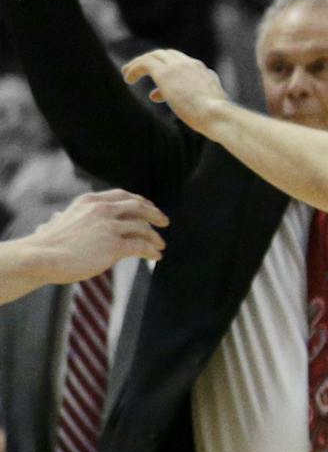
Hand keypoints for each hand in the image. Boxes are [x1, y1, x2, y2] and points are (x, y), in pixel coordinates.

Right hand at [25, 189, 167, 281]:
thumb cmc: (45, 244)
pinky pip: (141, 246)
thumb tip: (65, 218)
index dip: (139, 201)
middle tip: (164, 221)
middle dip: (154, 214)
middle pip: (138, 207)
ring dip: (155, 236)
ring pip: (142, 227)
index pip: (122, 195)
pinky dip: (151, 250)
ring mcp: (109, 226)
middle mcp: (102, 210)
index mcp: (90, 201)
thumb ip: (75, 218)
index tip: (148, 206)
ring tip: (160, 244)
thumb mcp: (62, 220)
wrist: (38, 256)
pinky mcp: (113, 245)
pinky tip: (156, 256)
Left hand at [121, 48, 229, 131]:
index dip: (167, 71)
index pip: (181, 63)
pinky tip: (128, 79)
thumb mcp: (211, 103)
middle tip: (137, 72)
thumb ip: (201, 95)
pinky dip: (134, 69)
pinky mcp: (164, 73)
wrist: (216, 114)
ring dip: (138, 64)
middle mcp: (190, 64)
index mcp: (203, 71)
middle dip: (151, 62)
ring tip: (127, 75)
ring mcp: (177, 67)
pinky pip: (144, 63)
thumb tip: (195, 97)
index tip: (158, 90)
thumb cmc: (215, 116)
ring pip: (153, 56)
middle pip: (166, 54)